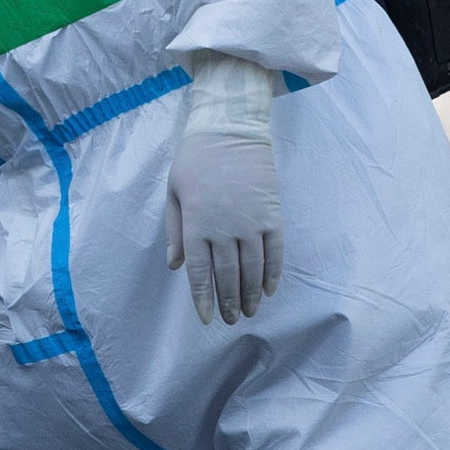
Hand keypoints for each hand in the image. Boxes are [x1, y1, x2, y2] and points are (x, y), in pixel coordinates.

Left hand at [163, 54, 282, 324]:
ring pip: (254, 269)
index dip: (204, 298)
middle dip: (229, 302)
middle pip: (229, 276)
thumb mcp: (174, 193)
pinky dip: (273, 273)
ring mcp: (252, 223)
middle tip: (231, 320)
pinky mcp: (273, 215)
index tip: (207, 317)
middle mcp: (225, 229)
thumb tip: (175, 266)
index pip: (200, 273)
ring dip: (252, 294)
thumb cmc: (194, 159)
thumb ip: (175, 232)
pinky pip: (276, 251)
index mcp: (197, 225)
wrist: (230, 129)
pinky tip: (270, 290)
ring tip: (250, 312)